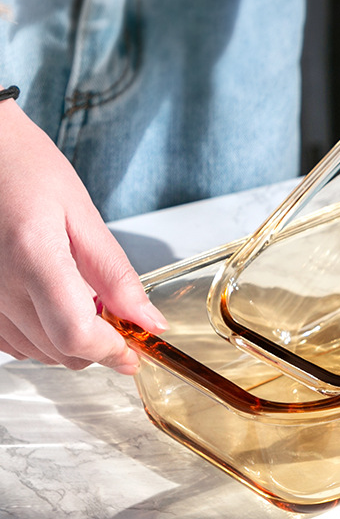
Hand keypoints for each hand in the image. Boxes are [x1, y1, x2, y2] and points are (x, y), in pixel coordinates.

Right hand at [0, 95, 166, 373]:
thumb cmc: (20, 166)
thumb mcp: (81, 213)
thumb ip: (115, 273)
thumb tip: (147, 319)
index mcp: (32, 256)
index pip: (76, 333)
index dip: (111, 351)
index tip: (134, 351)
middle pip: (58, 350)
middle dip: (98, 346)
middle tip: (119, 321)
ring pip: (35, 351)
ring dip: (70, 343)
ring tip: (86, 305)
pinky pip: (7, 342)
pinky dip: (39, 337)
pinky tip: (53, 308)